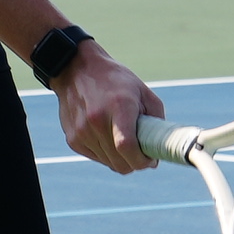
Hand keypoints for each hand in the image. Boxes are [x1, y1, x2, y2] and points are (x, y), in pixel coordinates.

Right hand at [54, 40, 160, 173]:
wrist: (77, 70)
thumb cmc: (116, 81)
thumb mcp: (143, 92)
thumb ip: (156, 119)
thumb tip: (159, 149)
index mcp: (118, 107)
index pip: (127, 146)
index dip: (142, 161)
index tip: (151, 160)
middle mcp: (96, 121)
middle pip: (120, 162)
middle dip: (135, 163)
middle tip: (142, 153)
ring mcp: (82, 132)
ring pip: (110, 164)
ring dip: (121, 158)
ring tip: (123, 138)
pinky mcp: (73, 140)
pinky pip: (97, 158)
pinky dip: (107, 154)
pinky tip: (107, 135)